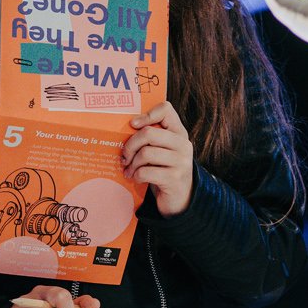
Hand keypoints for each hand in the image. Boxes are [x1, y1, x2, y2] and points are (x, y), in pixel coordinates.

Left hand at [122, 101, 194, 216]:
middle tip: (124, 155)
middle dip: (130, 145)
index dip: (146, 114)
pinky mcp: (174, 179)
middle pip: (148, 133)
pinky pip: (146, 172)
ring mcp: (181, 162)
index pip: (166, 109)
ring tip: (129, 169)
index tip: (133, 125)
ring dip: (132, 163)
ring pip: (145, 153)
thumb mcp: (162, 149)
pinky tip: (135, 178)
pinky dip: (136, 175)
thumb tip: (124, 128)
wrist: (180, 197)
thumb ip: (151, 137)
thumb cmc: (164, 169)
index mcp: (179, 132)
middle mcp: (183, 144)